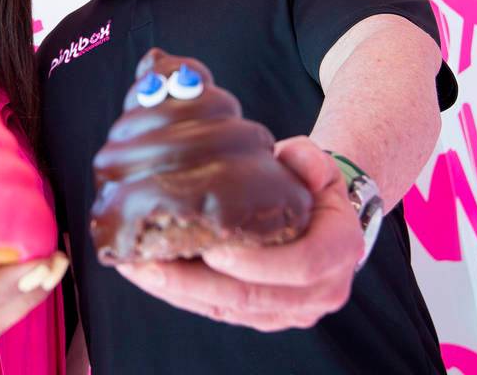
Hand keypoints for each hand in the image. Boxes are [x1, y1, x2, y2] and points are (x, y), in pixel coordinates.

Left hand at [115, 136, 363, 331]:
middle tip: (150, 263)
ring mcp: (290, 311)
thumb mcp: (317, 164)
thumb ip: (308, 159)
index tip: (212, 248)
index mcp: (339, 251)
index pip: (300, 265)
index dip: (256, 262)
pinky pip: (221, 312)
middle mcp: (320, 291)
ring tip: (138, 268)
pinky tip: (150, 276)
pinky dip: (183, 296)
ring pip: (231, 310)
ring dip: (180, 292)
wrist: (320, 217)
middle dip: (197, 283)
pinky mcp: (263, 317)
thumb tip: (295, 161)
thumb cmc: (311, 185)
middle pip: (254, 298)